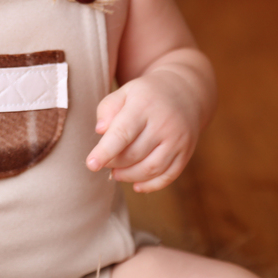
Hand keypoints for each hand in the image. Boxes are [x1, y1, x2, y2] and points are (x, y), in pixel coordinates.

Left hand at [85, 69, 202, 192]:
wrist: (185, 91)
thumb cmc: (146, 95)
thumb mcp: (125, 92)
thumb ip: (108, 108)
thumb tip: (100, 131)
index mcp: (144, 105)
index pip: (122, 133)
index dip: (105, 151)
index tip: (91, 164)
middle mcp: (164, 123)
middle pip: (134, 154)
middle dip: (114, 163)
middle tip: (104, 162)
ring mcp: (178, 139)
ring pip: (151, 169)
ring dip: (129, 176)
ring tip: (116, 173)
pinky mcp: (186, 152)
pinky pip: (168, 176)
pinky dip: (150, 185)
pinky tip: (136, 184)